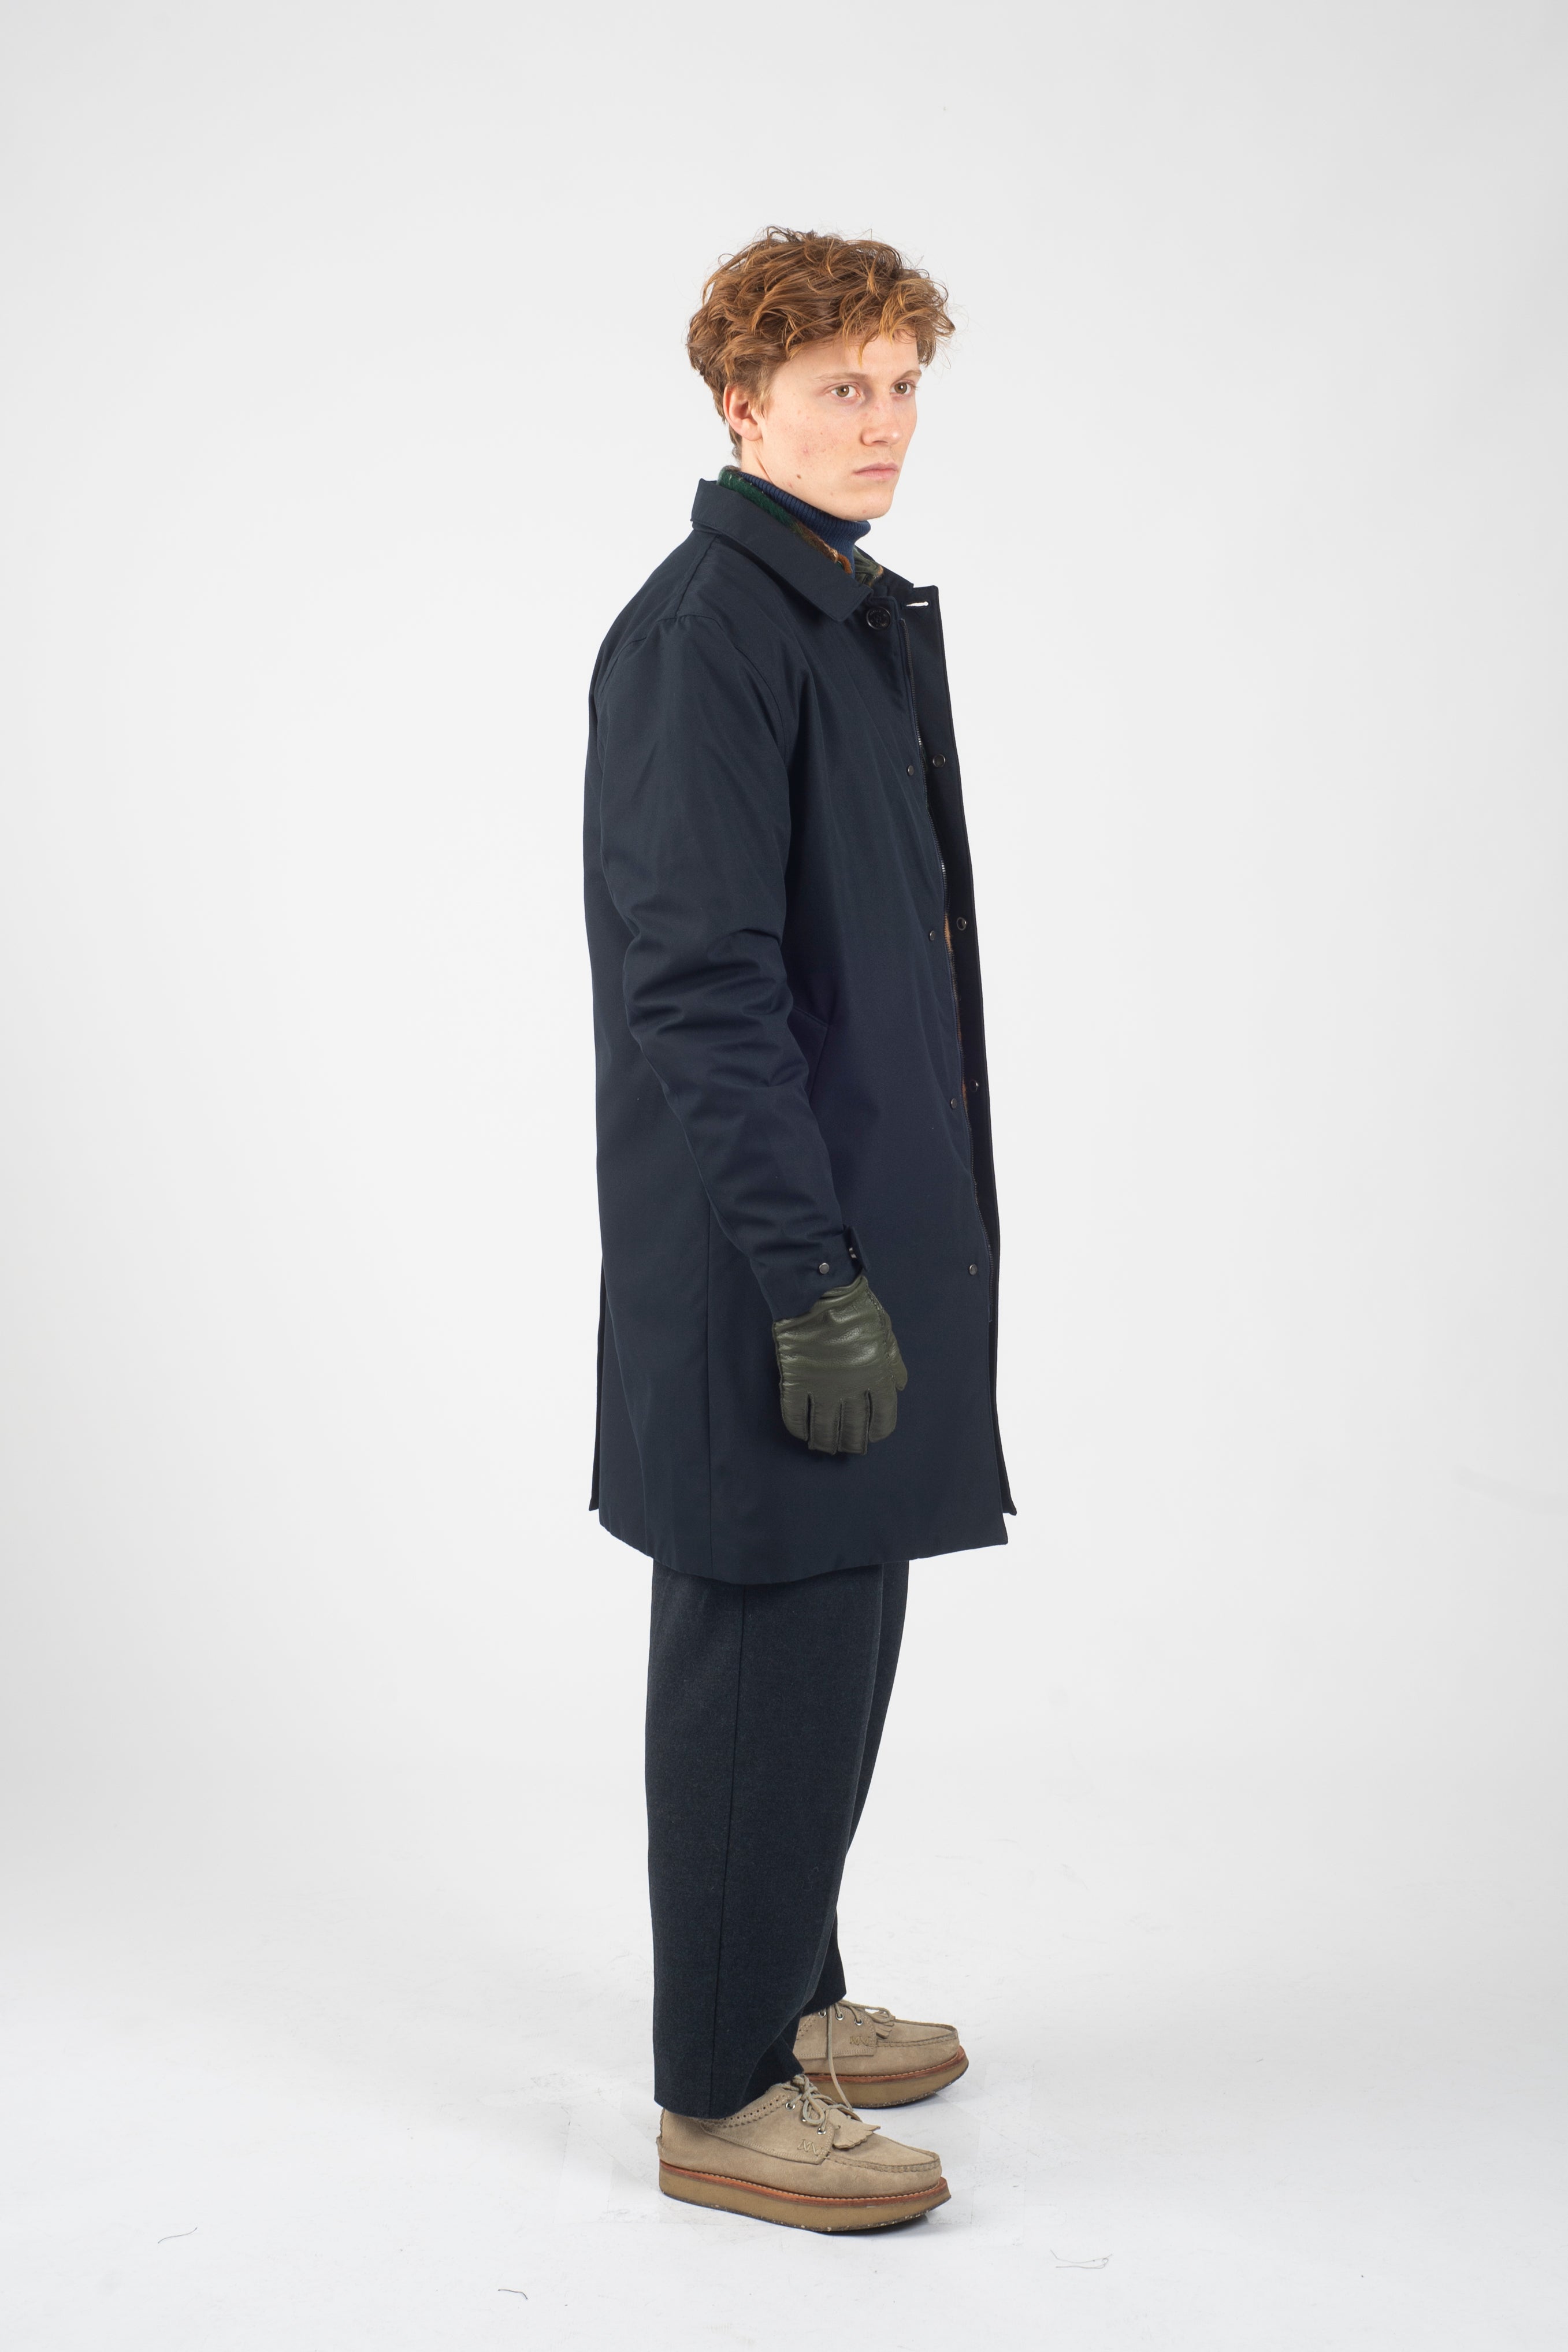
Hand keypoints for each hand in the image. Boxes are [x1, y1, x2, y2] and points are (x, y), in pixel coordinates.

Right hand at [772, 1274, 907, 1455]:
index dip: (878, 1430)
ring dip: (826, 1442)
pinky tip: (802, 1434)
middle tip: (849, 1448)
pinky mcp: (796, 1383)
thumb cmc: (857, 1308)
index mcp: (877, 1378)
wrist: (819, 1293)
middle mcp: (852, 1390)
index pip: (883, 1417)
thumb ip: (892, 1362)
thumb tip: (899, 1387)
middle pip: (854, 1428)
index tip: (873, 1434)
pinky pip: (795, 1415)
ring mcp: (822, 1389)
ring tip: (826, 1447)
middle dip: (853, 1442)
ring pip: (825, 1428)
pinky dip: (799, 1428)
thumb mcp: (885, 1332)